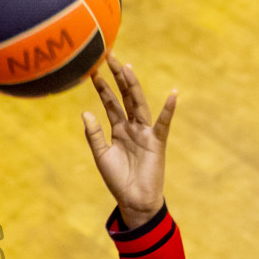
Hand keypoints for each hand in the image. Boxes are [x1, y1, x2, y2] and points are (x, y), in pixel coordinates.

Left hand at [82, 54, 175, 228]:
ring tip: (128, 68)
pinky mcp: (157, 143)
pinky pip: (163, 124)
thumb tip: (85, 112)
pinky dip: (168, 110)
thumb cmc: (118, 180)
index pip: (110, 103)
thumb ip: (93, 135)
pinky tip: (173, 94)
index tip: (94, 71)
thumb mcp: (101, 156)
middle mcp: (133, 126)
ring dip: (133, 87)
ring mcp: (145, 133)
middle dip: (118, 78)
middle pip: (125, 97)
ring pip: (139, 105)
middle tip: (110, 57)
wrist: (133, 201)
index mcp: (119, 129)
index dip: (103, 88)